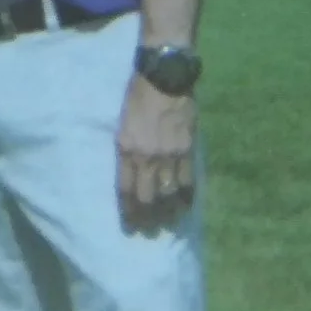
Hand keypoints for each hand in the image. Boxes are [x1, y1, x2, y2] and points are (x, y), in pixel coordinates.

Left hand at [117, 74, 197, 229]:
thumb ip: (126, 148)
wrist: (164, 78)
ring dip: (166, 214)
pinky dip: (186, 199)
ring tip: (165, 226)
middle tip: (146, 232)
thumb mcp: (122, 123)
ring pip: (168, 195)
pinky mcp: (188, 151)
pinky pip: (188, 182)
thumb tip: (130, 172)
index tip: (128, 226)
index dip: (127, 210)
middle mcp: (147, 157)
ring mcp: (170, 156)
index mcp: (126, 149)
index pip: (125, 189)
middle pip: (147, 198)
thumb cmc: (137, 96)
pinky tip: (184, 209)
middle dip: (146, 218)